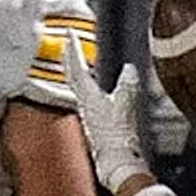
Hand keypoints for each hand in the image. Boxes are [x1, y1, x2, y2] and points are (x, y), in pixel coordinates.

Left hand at [59, 32, 149, 194]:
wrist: (117, 162)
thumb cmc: (118, 136)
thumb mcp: (126, 105)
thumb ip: (127, 85)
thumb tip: (129, 69)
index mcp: (87, 96)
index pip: (76, 67)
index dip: (72, 48)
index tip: (68, 33)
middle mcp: (82, 104)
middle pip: (70, 76)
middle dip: (68, 58)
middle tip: (66, 43)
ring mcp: (86, 114)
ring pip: (75, 86)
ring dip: (74, 71)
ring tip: (75, 62)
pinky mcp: (92, 123)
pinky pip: (84, 97)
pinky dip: (84, 87)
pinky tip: (90, 89)